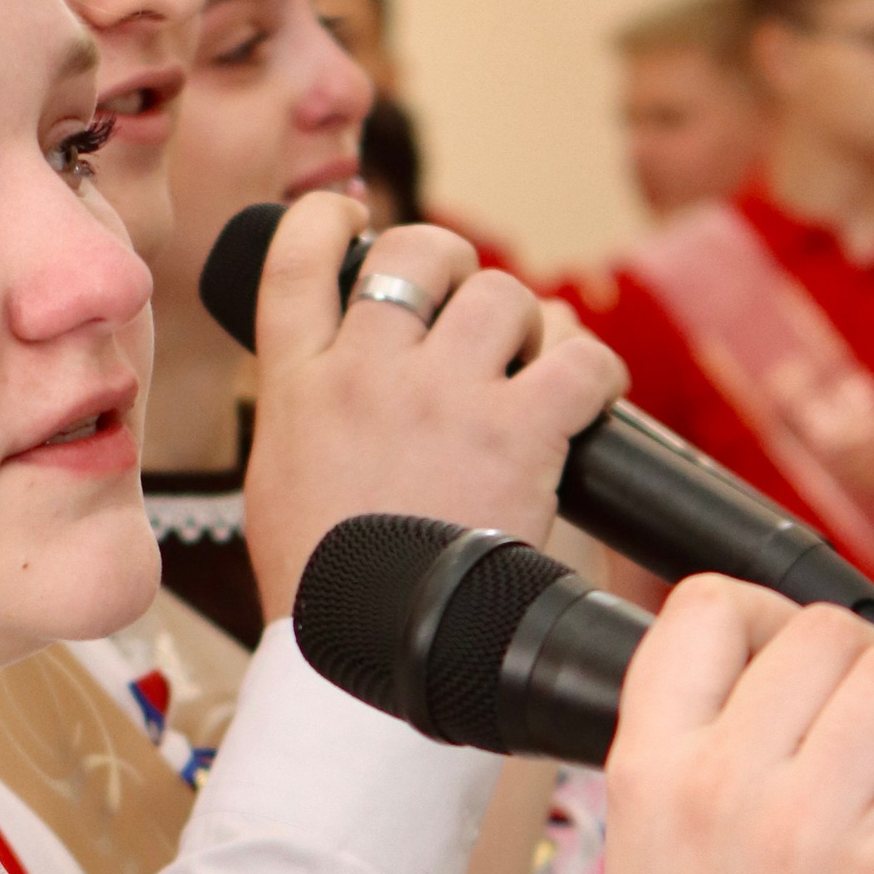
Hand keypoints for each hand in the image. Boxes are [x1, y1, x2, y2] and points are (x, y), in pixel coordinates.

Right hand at [242, 192, 625, 623]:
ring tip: (533, 365)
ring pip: (503, 293)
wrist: (375, 654)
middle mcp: (366, 372)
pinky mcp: (515, 430)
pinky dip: (595, 370)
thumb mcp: (279, 487)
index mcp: (296, 385)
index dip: (329, 219)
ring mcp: (441, 395)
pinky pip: (579, 358)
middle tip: (471, 305)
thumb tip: (338, 386)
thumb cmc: (329, 591)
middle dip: (453, 263)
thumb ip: (308, 418)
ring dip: (528, 322)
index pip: (296, 258)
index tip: (354, 219)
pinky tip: (589, 396)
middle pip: (416, 253)